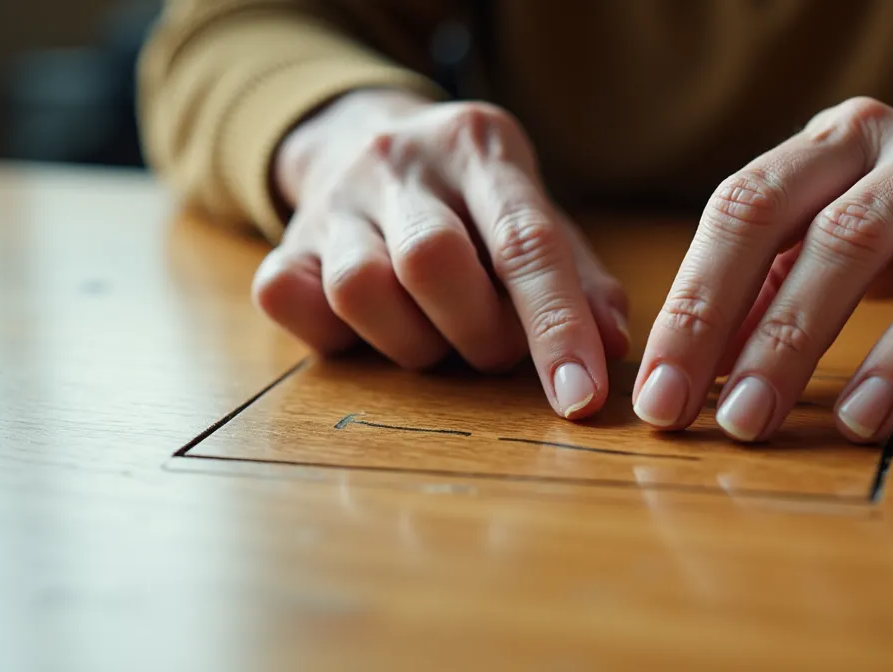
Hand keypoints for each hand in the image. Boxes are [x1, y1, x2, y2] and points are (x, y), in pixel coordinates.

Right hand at [253, 90, 629, 418]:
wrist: (359, 135)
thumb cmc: (472, 201)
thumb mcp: (535, 213)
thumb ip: (580, 276)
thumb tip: (610, 344)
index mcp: (478, 146)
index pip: (524, 241)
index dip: (556, 326)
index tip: (579, 397)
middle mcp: (399, 162)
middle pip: (433, 261)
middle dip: (479, 333)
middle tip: (496, 350)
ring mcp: (332, 201)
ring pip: (362, 290)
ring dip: (414, 343)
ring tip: (437, 338)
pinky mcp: (282, 243)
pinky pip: (288, 301)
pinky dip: (335, 337)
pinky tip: (371, 330)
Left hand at [633, 97, 892, 444]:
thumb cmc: (887, 218)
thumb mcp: (812, 222)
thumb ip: (752, 286)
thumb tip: (684, 373)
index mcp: (838, 140)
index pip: (749, 208)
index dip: (698, 304)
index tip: (663, 395)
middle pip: (844, 239)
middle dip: (785, 339)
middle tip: (741, 421)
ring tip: (858, 427)